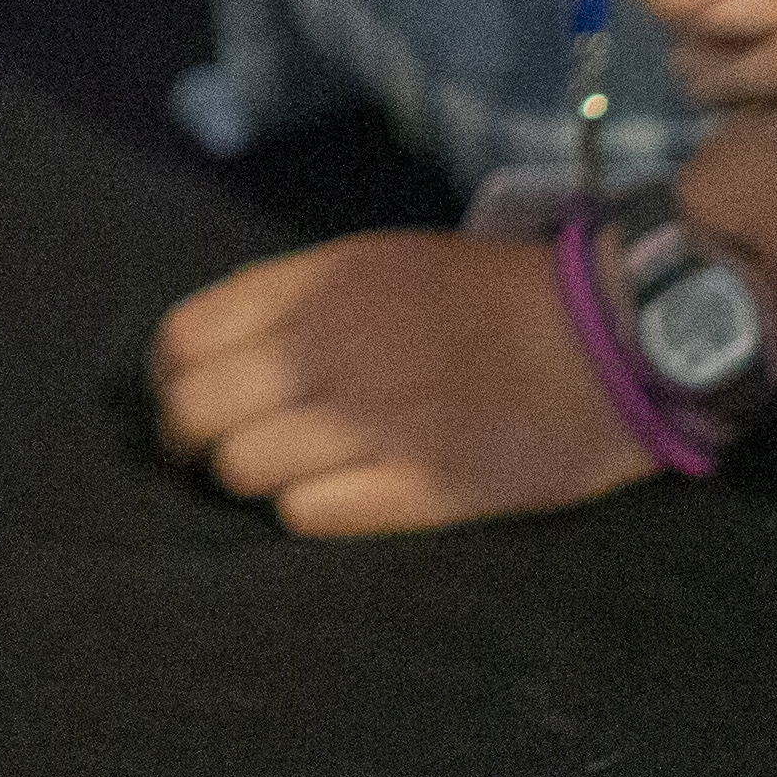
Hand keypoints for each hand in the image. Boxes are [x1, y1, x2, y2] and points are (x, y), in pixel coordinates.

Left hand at [147, 229, 651, 534]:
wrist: (608, 337)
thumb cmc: (490, 300)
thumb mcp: (382, 262)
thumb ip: (296, 299)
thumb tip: (212, 351)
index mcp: (320, 285)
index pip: (183, 338)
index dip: (168, 379)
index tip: (184, 397)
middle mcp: (333, 348)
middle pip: (194, 412)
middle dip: (185, 443)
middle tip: (209, 458)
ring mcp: (375, 420)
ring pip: (243, 469)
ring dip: (248, 480)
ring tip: (279, 478)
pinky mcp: (421, 487)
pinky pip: (310, 513)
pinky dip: (305, 511)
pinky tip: (331, 499)